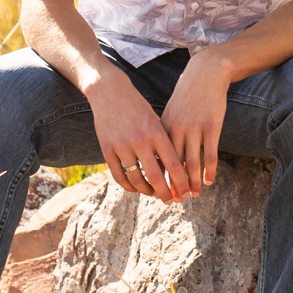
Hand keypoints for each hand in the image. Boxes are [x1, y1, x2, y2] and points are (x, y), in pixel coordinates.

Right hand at [87, 76, 184, 202]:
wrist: (109, 92)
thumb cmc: (138, 106)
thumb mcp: (155, 120)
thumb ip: (163, 142)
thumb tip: (174, 169)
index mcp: (156, 132)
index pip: (173, 164)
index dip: (180, 182)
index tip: (186, 194)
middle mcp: (139, 140)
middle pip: (155, 176)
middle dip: (166, 193)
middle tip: (171, 201)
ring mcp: (122, 145)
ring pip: (136, 179)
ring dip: (147, 191)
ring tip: (153, 194)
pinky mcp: (107, 149)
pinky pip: (119, 175)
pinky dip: (128, 186)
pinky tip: (136, 189)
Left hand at [160, 55, 231, 198]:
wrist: (205, 74)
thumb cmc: (186, 96)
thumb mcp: (170, 113)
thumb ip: (164, 135)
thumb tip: (158, 158)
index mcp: (163, 128)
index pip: (157, 159)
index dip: (158, 178)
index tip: (159, 193)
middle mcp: (176, 130)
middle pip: (173, 165)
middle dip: (174, 185)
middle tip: (177, 200)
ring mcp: (195, 128)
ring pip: (191, 163)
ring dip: (192, 182)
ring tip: (194, 195)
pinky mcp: (212, 126)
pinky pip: (210, 154)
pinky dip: (209, 171)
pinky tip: (209, 181)